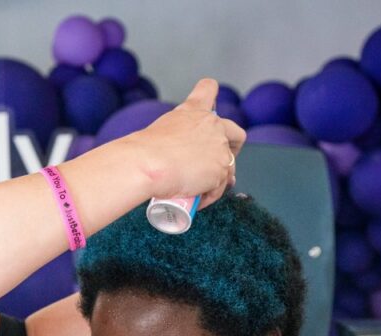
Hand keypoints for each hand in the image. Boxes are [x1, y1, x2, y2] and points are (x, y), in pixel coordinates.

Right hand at [126, 78, 244, 207]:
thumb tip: (182, 160)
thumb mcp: (159, 134)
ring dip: (215, 180)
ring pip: (229, 167)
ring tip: (194, 190)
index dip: (211, 96)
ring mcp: (220, 147)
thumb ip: (174, 138)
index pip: (208, 89)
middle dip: (232, 149)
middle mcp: (212, 125)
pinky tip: (195, 200)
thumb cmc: (144, 152)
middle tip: (215, 163)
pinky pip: (219, 188)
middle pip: (236, 134)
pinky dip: (207, 196)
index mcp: (193, 111)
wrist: (147, 164)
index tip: (210, 106)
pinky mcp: (221, 170)